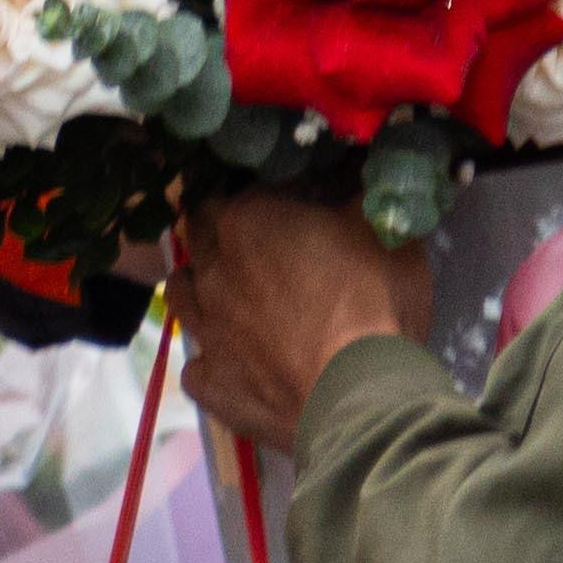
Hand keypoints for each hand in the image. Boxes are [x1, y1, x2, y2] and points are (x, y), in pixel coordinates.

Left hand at [172, 189, 428, 450]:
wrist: (362, 396)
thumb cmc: (373, 300)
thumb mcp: (380, 226)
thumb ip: (354, 190)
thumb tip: (348, 166)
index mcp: (245, 221)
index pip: (237, 189)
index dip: (263, 196)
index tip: (289, 206)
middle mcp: (212, 271)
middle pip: (199, 235)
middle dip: (220, 233)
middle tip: (259, 246)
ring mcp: (207, 331)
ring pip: (182, 295)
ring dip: (202, 288)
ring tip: (234, 297)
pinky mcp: (212, 387)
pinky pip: (197, 367)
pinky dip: (214, 362)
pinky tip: (238, 364)